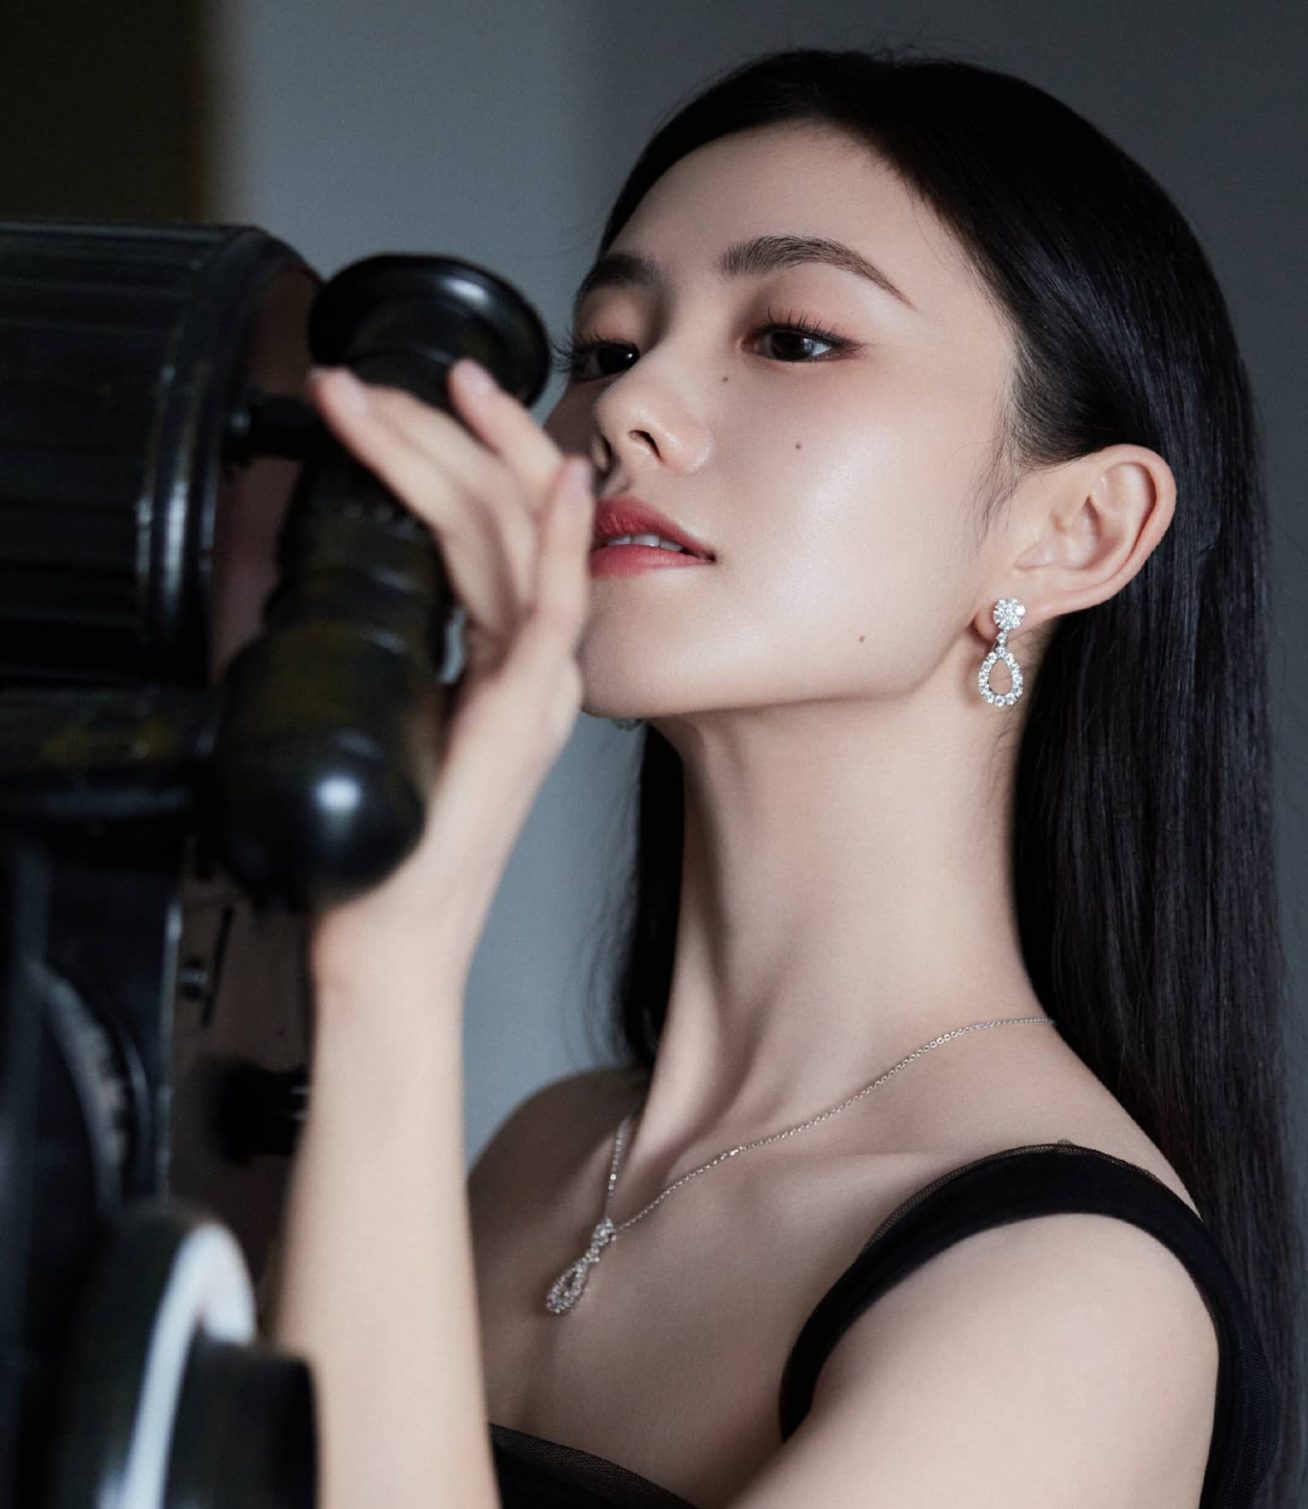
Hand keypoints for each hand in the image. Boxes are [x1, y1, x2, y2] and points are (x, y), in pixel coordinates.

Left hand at [302, 357, 594, 998]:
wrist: (393, 934)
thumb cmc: (384, 847)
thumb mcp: (384, 712)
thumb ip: (397, 643)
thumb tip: (353, 572)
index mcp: (504, 662)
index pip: (485, 527)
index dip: (445, 452)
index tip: (391, 398)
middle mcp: (533, 666)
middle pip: (503, 513)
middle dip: (438, 430)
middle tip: (369, 380)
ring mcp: (538, 688)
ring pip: (515, 538)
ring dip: (458, 455)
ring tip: (392, 400)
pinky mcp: (527, 715)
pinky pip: (554, 610)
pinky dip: (561, 541)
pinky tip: (556, 482)